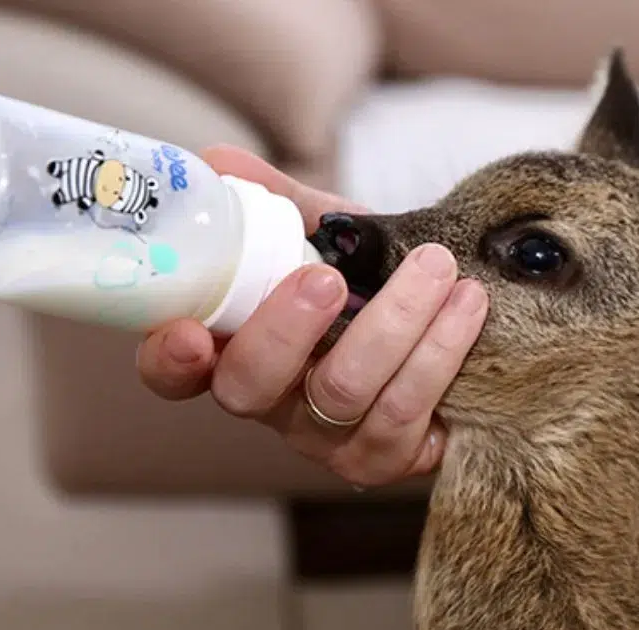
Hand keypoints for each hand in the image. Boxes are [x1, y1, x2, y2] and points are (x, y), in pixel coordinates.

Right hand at [136, 144, 488, 486]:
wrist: (446, 320)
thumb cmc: (364, 282)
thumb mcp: (317, 237)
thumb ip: (272, 202)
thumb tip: (221, 164)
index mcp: (232, 348)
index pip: (173, 371)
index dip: (171, 360)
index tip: (190, 334)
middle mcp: (270, 402)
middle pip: (251, 387)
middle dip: (286, 331)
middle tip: (328, 278)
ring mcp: (325, 438)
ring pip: (343, 394)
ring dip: (395, 323)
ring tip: (437, 266)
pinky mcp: (386, 457)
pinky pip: (406, 415)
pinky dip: (441, 351)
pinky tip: (468, 304)